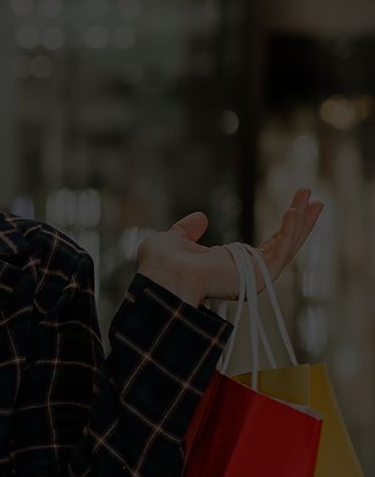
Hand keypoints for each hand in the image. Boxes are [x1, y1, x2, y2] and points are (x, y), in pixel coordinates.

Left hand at [137, 188, 323, 305]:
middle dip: (301, 221)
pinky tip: (294, 211)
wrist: (161, 276)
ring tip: (314, 199)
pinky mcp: (259, 276)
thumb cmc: (160, 265)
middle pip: (284, 245)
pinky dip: (290, 230)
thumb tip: (200, 217)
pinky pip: (281, 250)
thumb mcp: (175, 239)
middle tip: (316, 199)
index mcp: (231, 267)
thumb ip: (188, 230)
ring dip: (301, 221)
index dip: (284, 227)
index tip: (296, 207)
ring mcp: (255, 277)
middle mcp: (247, 274)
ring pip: (288, 246)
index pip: (267, 246)